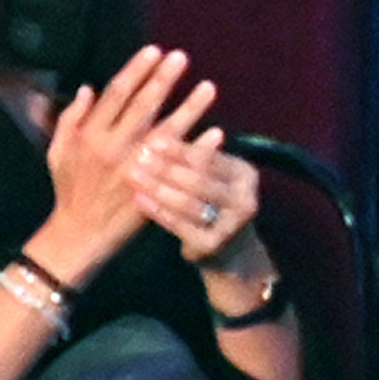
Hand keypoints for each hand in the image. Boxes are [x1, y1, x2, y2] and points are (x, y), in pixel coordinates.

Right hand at [40, 47, 213, 276]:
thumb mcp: (58, 151)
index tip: (153, 50)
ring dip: (190, 109)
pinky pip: (181, 167)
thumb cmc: (70, 188)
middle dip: (163, 80)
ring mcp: (137, 169)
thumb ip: (70, 118)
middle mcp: (115, 148)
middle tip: (182, 57)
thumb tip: (87, 88)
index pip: (116, 94)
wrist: (81, 232)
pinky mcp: (153, 188)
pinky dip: (198, 149)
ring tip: (209, 87)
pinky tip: (217, 133)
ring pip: (168, 133)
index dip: (136, 70)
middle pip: (143, 106)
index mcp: (92, 135)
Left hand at [129, 123, 266, 266]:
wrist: (230, 252)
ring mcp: (231, 226)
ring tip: (133, 174)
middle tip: (139, 156)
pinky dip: (158, 211)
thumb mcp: (210, 177)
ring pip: (188, 204)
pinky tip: (139, 199)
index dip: (180, 149)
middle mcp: (244, 200)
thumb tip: (166, 126)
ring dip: (158, 188)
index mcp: (245, 175)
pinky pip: (180, 226)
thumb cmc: (213, 204)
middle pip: (199, 180)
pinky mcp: (212, 246)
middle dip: (167, 167)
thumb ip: (194, 156)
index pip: (209, 158)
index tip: (152, 139)